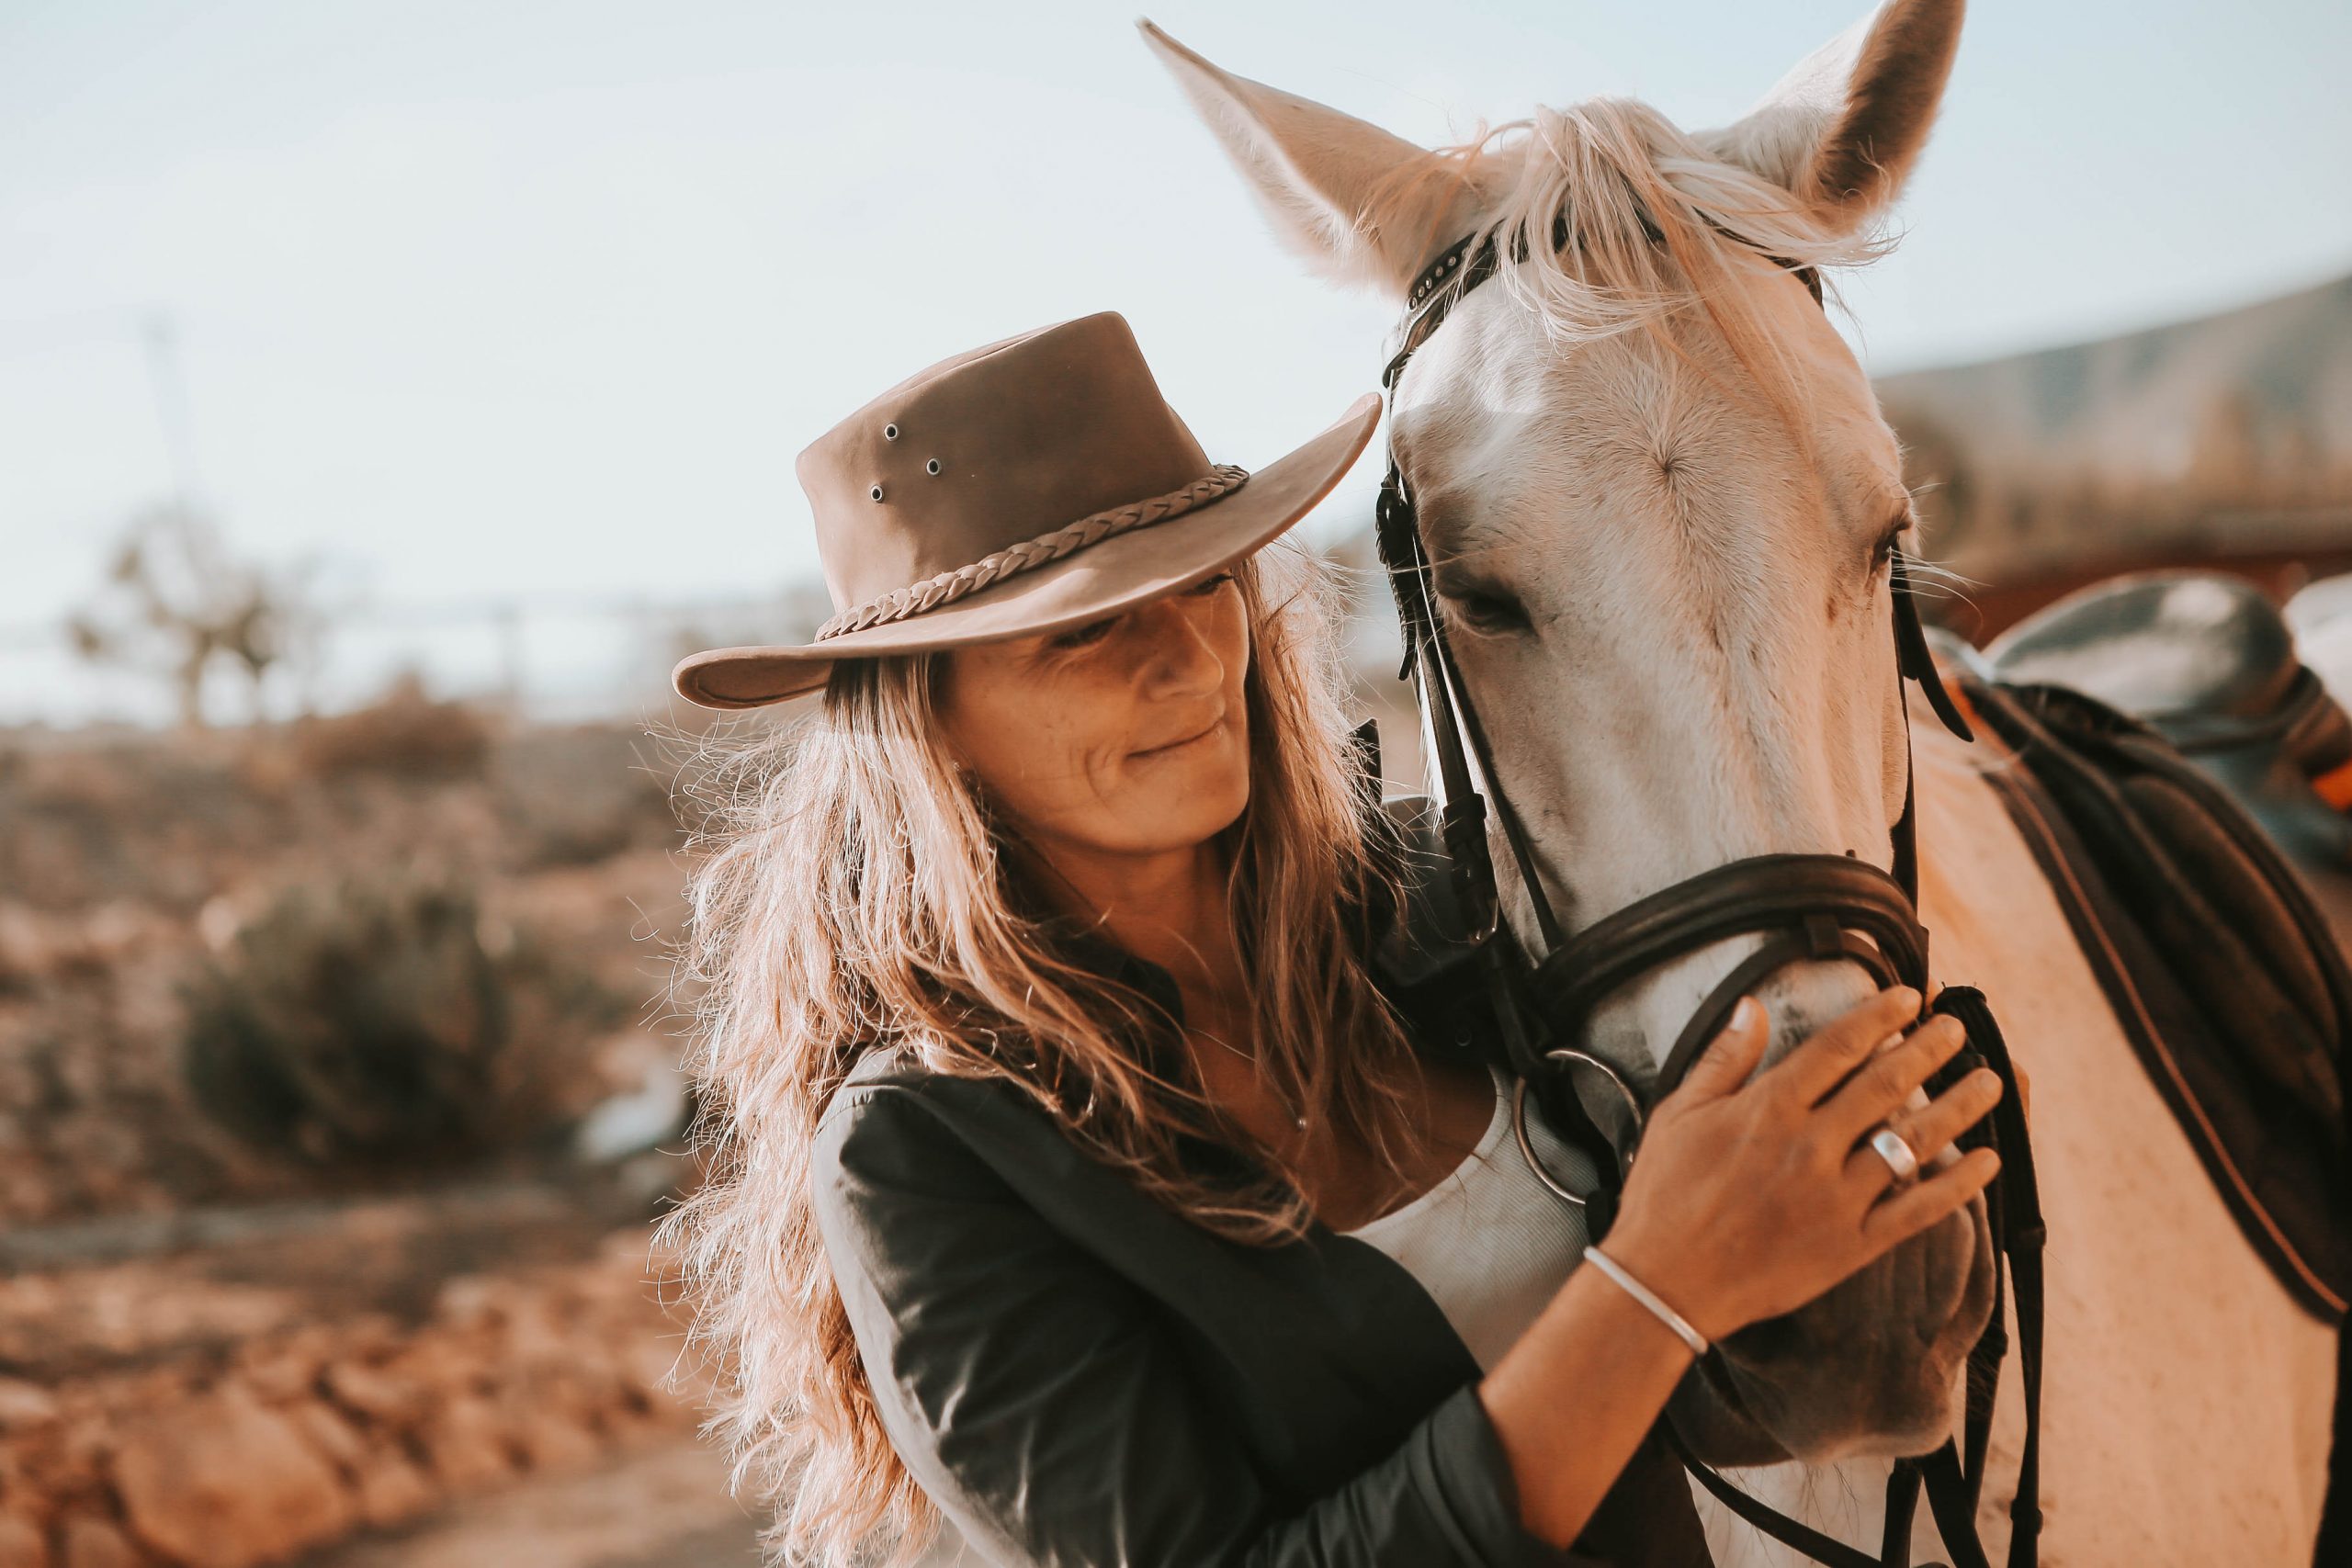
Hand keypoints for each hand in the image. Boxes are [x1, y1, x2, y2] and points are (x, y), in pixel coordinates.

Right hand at [1601, 987, 2001, 1343]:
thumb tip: (1751, 1006)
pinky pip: (1917, 1210)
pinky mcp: (1851, 1245)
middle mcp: (1809, 1147)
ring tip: (1989, 1081)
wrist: (1666, 1283)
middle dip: (1928, 1051)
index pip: (1837, 1047)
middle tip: (1958, 1029)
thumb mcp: (1678, 1114)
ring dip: (1957, 1107)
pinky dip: (1957, 1185)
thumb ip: (1723, 1059)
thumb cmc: (1664, 1195)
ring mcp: (1835, 1198)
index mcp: (1768, 1109)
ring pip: (1911, 1142)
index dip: (1879, 1017)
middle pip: (1884, 1086)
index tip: (1909, 997)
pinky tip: (1987, 1161)